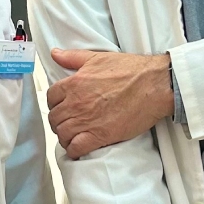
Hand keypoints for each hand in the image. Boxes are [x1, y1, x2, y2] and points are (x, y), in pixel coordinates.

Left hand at [45, 49, 173, 158]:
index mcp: (74, 83)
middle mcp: (76, 103)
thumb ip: (72, 57)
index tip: (62, 107)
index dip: (55, 104)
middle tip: (68, 123)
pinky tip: (78, 148)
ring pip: (63, 134)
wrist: (153, 85)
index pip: (50, 98)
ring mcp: (87, 120)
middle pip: (54, 118)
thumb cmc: (130, 70)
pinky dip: (74, 150)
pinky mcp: (100, 136)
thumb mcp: (97, 58)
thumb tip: (55, 53)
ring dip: (65, 136)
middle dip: (59, 121)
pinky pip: (76, 148)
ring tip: (72, 136)